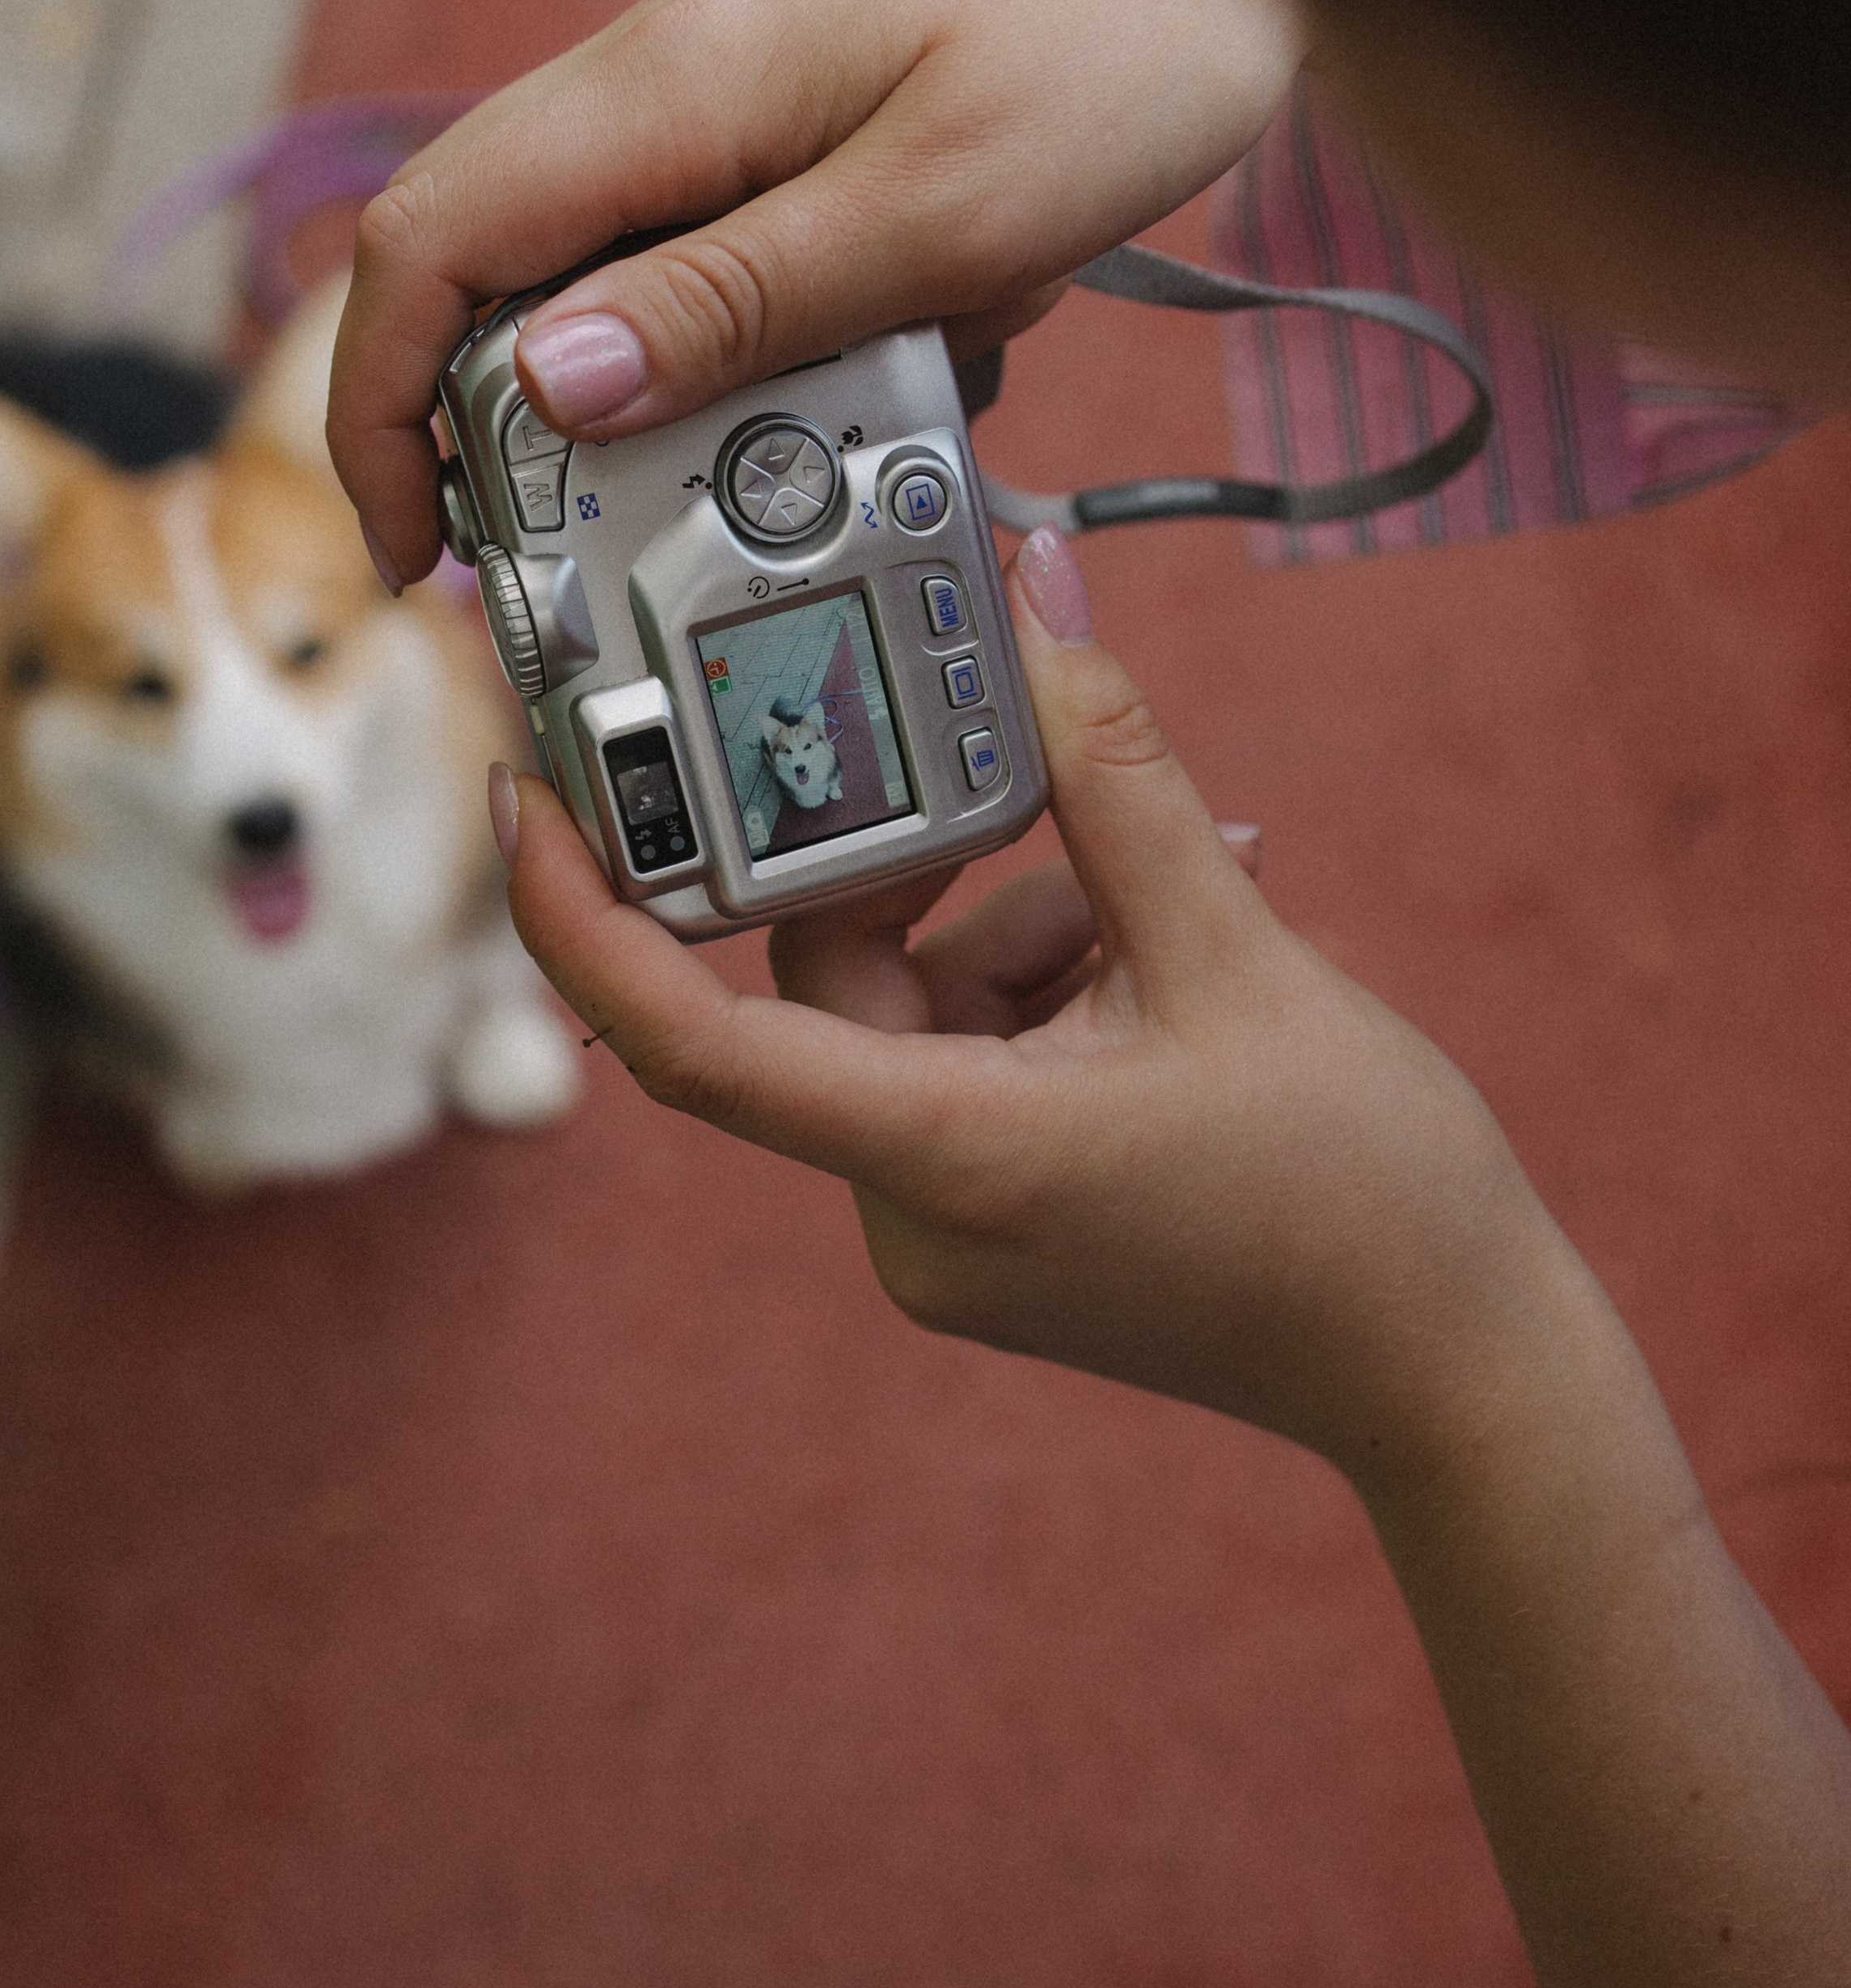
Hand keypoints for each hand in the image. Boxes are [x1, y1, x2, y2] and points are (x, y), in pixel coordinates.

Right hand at [328, 0, 1303, 583]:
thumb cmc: (1118, 37)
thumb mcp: (938, 210)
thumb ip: (737, 299)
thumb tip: (549, 387)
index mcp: (670, 85)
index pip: (429, 241)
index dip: (381, 405)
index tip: (417, 547)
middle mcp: (664, 80)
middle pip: (484, 268)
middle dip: (496, 432)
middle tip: (566, 566)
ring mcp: (722, 100)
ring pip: (596, 280)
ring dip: (643, 402)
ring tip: (744, 482)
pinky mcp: (789, 130)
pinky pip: (710, 262)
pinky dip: (746, 353)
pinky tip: (850, 384)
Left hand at [496, 530, 1850, 1987]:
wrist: (1456, 1373)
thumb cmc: (1362, 1188)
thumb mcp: (1240, 948)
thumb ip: (1118, 778)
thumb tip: (1038, 614)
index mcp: (946, 1157)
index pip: (691, 1042)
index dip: (586, 920)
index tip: (530, 795)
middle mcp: (915, 1216)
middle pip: (839, 986)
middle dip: (939, 857)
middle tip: (1028, 743)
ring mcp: (954, 1238)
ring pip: (922, 1013)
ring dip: (1029, 916)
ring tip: (1196, 880)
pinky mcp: (999, 1236)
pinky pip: (970, 1066)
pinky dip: (1050, 986)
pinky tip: (1178, 940)